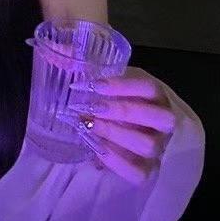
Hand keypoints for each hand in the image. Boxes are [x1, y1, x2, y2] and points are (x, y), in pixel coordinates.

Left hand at [76, 68, 175, 184]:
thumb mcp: (108, 81)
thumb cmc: (115, 99)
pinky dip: (116, 162)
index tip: (95, 85)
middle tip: (92, 108)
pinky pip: (138, 172)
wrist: (124, 127)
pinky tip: (95, 149)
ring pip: (147, 145)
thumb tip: (55, 48)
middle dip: (122, 112)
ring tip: (89, 126)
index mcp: (157, 96)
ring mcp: (158, 147)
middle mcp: (164, 122)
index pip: (149, 89)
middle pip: (157, 118)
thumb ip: (87, 66)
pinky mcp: (148, 169)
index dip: (124, 87)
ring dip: (116, 135)